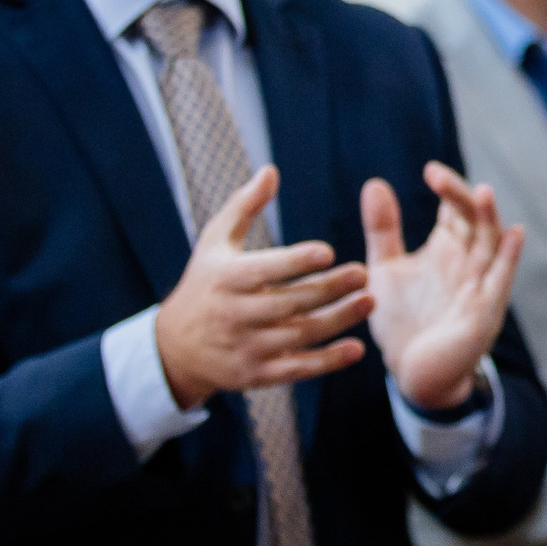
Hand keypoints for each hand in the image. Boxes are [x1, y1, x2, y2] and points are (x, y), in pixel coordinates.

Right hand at [156, 166, 373, 409]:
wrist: (176, 347)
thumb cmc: (205, 282)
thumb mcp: (214, 241)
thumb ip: (244, 206)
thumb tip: (271, 170)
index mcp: (226, 278)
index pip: (265, 270)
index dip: (296, 262)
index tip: (327, 251)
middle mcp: (235, 314)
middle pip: (289, 303)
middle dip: (328, 289)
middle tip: (364, 274)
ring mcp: (246, 347)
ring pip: (298, 335)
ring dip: (337, 321)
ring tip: (370, 303)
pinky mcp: (256, 374)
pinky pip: (296, 370)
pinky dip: (327, 362)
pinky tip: (356, 349)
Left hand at [362, 162, 526, 410]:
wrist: (412, 373)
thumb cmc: (403, 321)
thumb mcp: (385, 270)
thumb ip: (383, 229)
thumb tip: (375, 183)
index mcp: (446, 247)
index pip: (454, 207)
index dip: (447, 186)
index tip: (429, 171)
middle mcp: (466, 260)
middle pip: (473, 218)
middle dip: (460, 196)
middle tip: (438, 178)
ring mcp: (478, 284)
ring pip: (491, 243)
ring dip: (489, 218)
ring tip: (483, 193)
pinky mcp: (485, 311)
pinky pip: (501, 280)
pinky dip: (510, 257)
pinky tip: (514, 234)